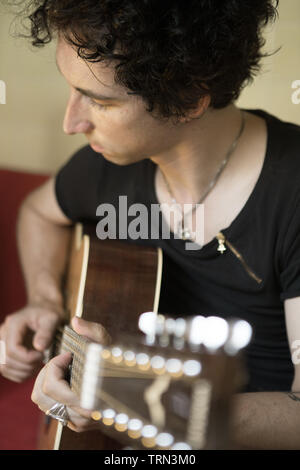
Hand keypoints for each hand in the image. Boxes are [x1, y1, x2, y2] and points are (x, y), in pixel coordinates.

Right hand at [0, 305, 63, 382]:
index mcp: (13, 324)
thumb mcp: (52, 319)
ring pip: (4, 367)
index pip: (12, 349)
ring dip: (22, 372)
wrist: (43, 309)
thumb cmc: (48, 313)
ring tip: (38, 365)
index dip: (27, 358)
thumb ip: (46, 332)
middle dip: (26, 366)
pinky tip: (33, 367)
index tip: (42, 355)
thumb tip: (39, 348)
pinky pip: (6, 370)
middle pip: (6, 360)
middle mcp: (3, 333)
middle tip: (42, 361)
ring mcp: (2, 343)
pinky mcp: (5, 351)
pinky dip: (20, 374)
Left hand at [31, 316, 109, 431]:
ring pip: (43, 403)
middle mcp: (82, 416)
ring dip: (47, 383)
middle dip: (48, 372)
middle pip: (41, 395)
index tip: (68, 354)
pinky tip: (67, 381)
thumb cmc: (118, 360)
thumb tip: (75, 321)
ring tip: (63, 370)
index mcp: (89, 400)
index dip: (54, 365)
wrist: (134, 385)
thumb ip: (92, 330)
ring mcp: (79, 423)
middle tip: (63, 361)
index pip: (50, 386)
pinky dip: (52, 393)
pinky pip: (51, 409)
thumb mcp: (107, 342)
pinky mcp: (77, 425)